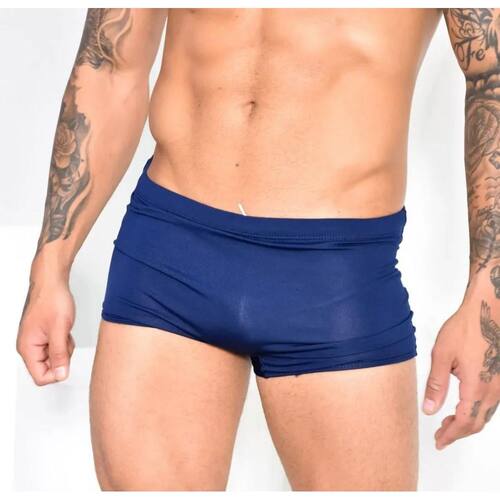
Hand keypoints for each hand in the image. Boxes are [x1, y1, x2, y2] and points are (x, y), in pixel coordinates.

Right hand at [16, 276, 75, 385]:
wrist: (52, 282)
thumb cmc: (52, 300)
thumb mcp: (60, 329)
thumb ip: (60, 354)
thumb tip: (60, 375)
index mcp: (28, 348)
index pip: (40, 377)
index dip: (57, 372)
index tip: (67, 359)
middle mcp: (29, 346)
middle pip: (48, 368)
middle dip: (62, 357)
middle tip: (66, 339)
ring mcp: (36, 340)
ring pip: (54, 358)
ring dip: (64, 348)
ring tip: (64, 331)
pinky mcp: (43, 335)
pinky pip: (56, 347)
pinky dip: (63, 340)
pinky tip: (64, 329)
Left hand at [422, 298, 499, 448]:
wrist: (488, 311)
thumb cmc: (465, 329)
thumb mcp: (442, 355)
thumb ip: (436, 384)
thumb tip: (429, 409)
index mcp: (477, 387)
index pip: (464, 422)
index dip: (451, 435)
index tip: (439, 441)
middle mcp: (493, 390)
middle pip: (477, 423)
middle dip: (458, 432)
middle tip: (441, 435)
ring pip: (485, 414)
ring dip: (467, 422)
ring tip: (448, 423)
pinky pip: (491, 404)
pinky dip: (476, 411)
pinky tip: (464, 406)